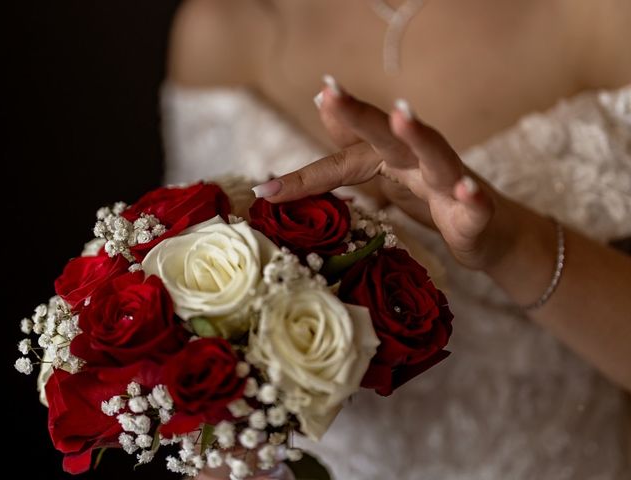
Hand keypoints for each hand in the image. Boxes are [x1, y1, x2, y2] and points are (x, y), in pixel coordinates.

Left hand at [253, 76, 517, 270]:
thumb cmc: (432, 199)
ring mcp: (450, 183)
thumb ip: (351, 150)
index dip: (306, 176)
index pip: (342, 162)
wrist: (488, 231)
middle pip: (387, 136)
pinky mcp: (476, 211)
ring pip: (436, 156)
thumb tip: (320, 104)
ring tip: (403, 115)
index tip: (267, 187)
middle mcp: (418, 162)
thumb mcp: (386, 176)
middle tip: (330, 92)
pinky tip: (466, 190)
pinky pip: (474, 203)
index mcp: (391, 159)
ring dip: (420, 136)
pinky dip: (471, 196)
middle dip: (359, 114)